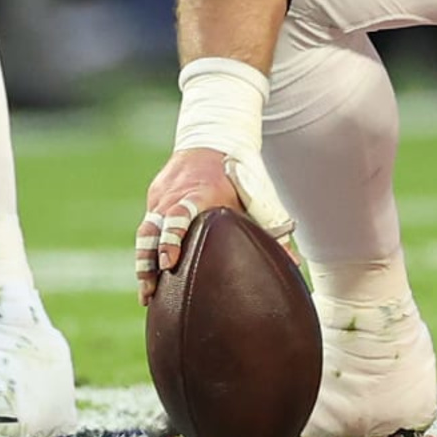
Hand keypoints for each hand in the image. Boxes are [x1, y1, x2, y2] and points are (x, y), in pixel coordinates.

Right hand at [135, 56, 296, 303]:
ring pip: (145, 231)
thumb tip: (293, 265)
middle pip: (153, 230)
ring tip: (147, 294)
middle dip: (150, 261)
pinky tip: (150, 275)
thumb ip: (272, 231)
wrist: (211, 141)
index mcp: (199, 195)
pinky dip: (147, 249)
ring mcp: (162, 197)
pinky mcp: (154, 197)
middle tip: (152, 290)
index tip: (168, 262)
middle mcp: (175, 196)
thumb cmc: (236, 177)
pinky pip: (147, 225)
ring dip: (143, 264)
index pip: (178, 216)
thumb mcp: (253, 200)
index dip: (171, 239)